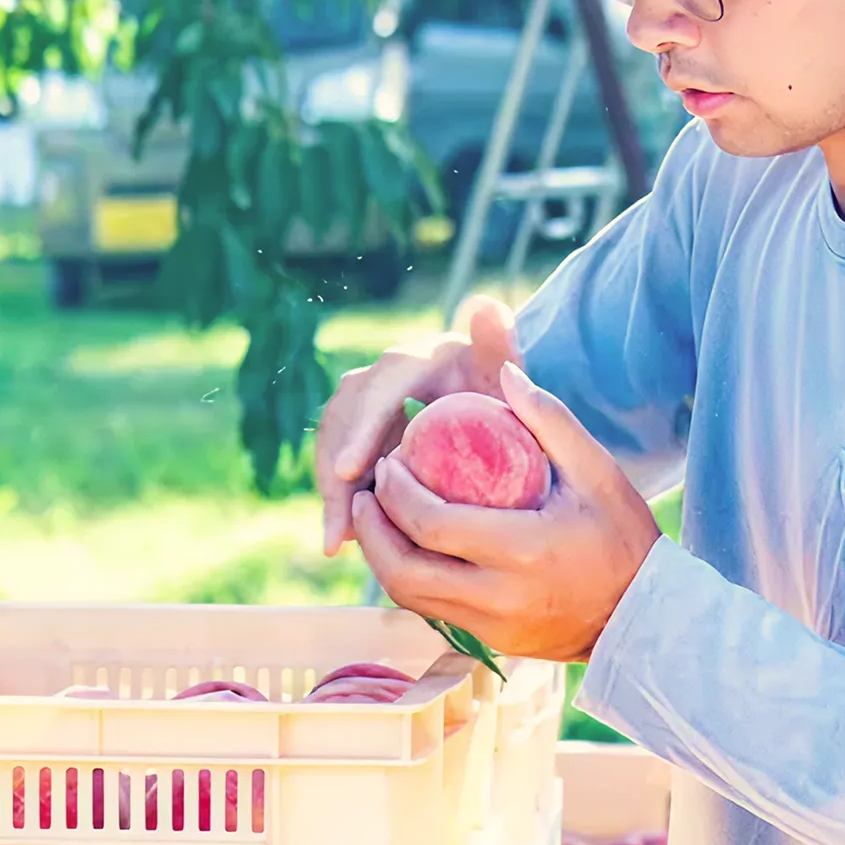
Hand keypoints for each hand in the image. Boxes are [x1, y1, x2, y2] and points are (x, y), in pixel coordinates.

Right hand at [318, 294, 521, 551]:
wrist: (504, 409)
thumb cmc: (510, 396)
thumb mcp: (508, 376)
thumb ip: (502, 344)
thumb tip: (486, 303)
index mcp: (418, 358)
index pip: (378, 389)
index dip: (359, 428)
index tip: (349, 472)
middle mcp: (384, 375)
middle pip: (342, 417)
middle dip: (334, 472)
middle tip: (339, 525)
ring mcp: (371, 404)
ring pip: (334, 442)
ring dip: (334, 490)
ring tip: (340, 540)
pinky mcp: (365, 433)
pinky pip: (342, 462)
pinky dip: (343, 497)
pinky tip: (347, 537)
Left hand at [350, 361, 661, 662]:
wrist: (643, 617)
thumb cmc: (623, 537)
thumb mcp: (597, 473)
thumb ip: (551, 420)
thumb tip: (505, 374)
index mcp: (522, 551)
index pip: (432, 525)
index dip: (396, 494)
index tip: (388, 462)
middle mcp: (499, 597)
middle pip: (404, 572)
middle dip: (372, 530)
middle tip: (365, 493)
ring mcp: (492, 626)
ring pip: (410, 598)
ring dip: (382, 557)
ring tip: (376, 518)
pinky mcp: (490, 642)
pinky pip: (432, 609)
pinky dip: (409, 578)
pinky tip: (408, 546)